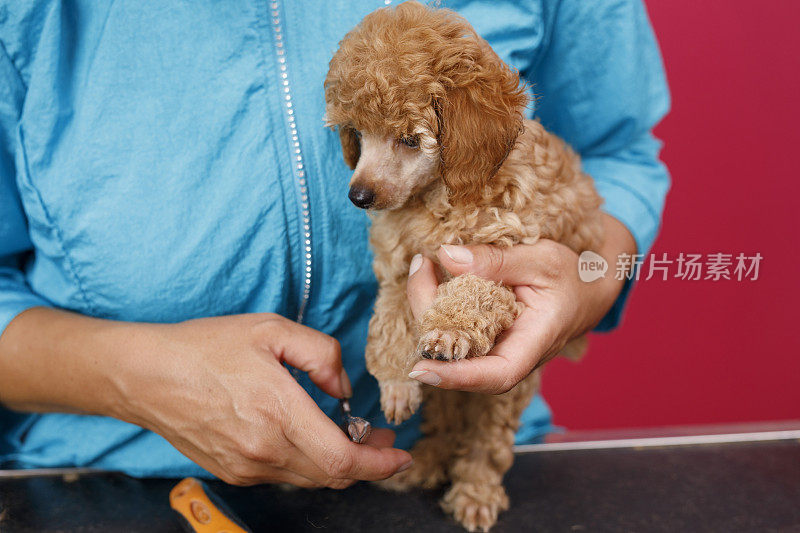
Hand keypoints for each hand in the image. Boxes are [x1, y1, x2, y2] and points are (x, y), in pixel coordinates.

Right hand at [123, 314, 411, 486]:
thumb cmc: (206, 347)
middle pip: (332, 476)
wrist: (146, 375)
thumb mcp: (271, 330)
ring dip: (338, 463)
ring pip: (310, 479)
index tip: (400, 456)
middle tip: (381, 439)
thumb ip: (321, 355)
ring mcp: (245, 467)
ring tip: (350, 435)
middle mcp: (263, 450)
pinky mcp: (232, 472)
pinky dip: (308, 463)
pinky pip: (284, 475)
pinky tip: (309, 437)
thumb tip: (343, 390)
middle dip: (367, 462)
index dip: (379, 463)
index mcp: (277, 413)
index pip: (342, 459)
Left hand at [405, 214, 634, 393]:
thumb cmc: (573, 275)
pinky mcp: (481, 332)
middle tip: (420, 269)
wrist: (587, 284)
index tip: (423, 369)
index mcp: (534, 344)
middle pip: (460, 358)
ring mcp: (493, 346)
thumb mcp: (543, 259)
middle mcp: (509, 353)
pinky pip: (452, 327)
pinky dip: (436, 303)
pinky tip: (429, 274)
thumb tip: (447, 257)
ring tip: (422, 266)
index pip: (497, 375)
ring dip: (427, 308)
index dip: (458, 377)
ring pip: (449, 342)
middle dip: (428, 320)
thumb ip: (497, 260)